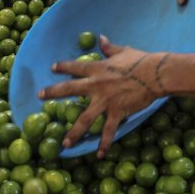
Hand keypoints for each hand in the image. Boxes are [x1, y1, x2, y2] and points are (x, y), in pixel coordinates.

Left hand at [38, 36, 168, 156]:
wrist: (155, 74)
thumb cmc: (141, 61)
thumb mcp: (123, 51)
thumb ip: (109, 48)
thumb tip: (101, 38)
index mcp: (97, 69)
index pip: (75, 67)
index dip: (63, 67)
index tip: (52, 68)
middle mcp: (96, 85)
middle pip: (69, 89)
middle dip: (52, 93)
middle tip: (39, 95)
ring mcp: (105, 101)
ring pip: (84, 118)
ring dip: (73, 132)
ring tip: (64, 144)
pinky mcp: (116, 112)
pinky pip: (108, 131)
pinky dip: (104, 144)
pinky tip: (99, 155)